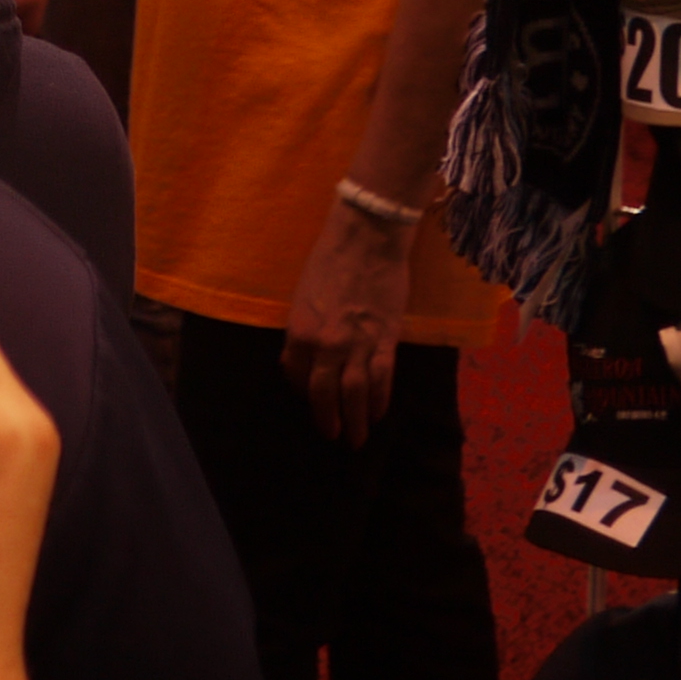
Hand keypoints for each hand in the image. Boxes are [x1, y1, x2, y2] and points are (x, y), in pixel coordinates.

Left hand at [283, 199, 414, 447]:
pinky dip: (379, 401)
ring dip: (355, 420)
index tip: (310, 398)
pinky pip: (382, 380)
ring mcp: (356, 345)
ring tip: (357, 439)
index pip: (296, 375)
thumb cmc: (329, 261)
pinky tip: (378, 414)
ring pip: (354, 394)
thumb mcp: (304, 295)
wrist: (365, 240)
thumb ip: (306, 327)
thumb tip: (309, 352)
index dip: (303, 390)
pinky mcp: (384, 341)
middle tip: (334, 436)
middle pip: (323, 393)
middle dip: (327, 418)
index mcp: (299, 331)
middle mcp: (324, 344)